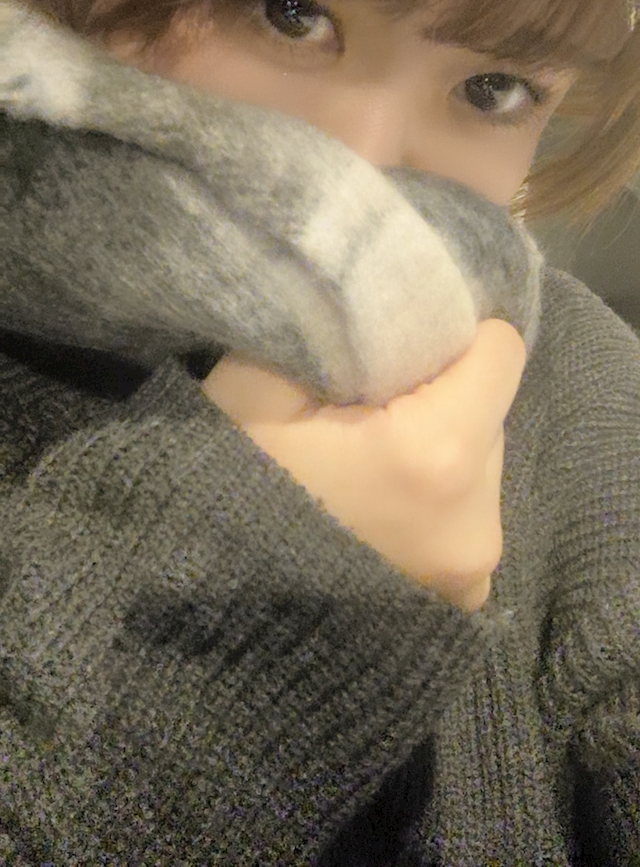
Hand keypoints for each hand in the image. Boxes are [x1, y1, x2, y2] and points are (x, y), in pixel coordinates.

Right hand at [201, 319, 525, 613]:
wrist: (209, 619)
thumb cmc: (227, 486)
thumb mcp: (251, 385)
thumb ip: (328, 328)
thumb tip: (376, 295)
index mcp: (435, 452)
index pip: (499, 351)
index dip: (448, 334)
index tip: (391, 350)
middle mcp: (479, 514)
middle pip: (489, 405)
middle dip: (439, 392)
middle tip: (365, 407)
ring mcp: (474, 565)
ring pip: (479, 457)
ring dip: (437, 442)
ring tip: (364, 461)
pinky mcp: (462, 592)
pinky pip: (468, 508)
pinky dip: (434, 494)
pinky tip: (379, 502)